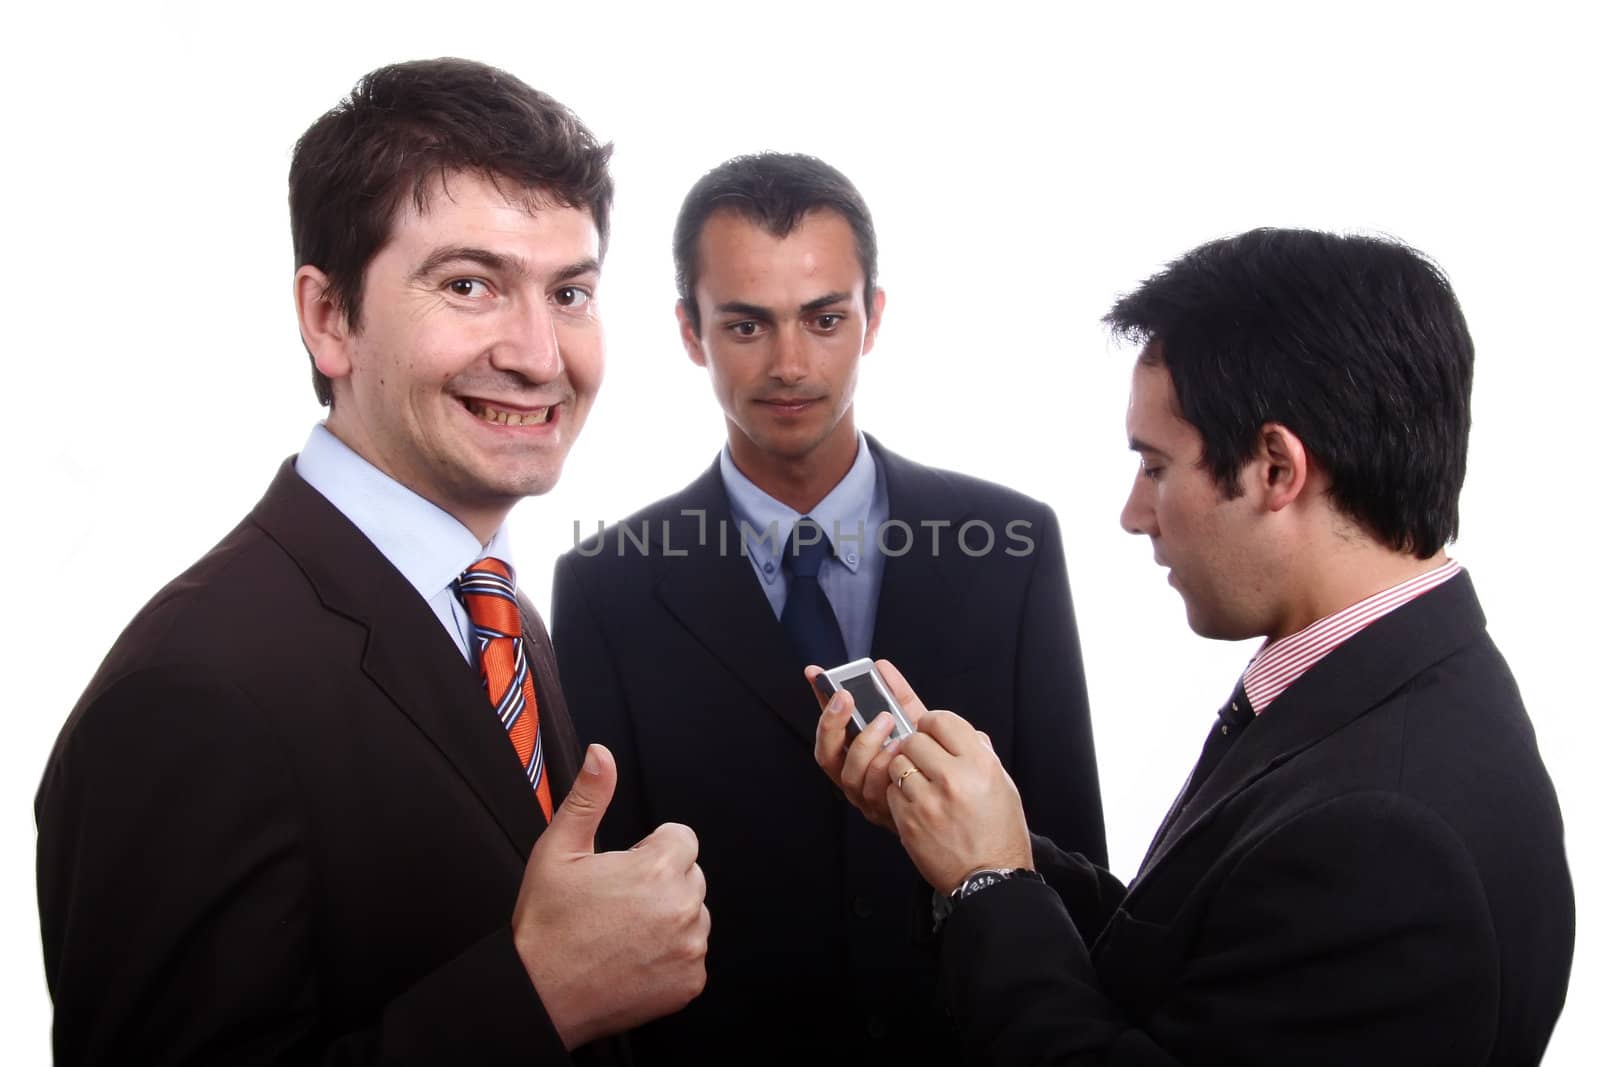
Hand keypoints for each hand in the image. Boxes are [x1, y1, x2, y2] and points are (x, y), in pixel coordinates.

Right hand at [512, 744, 709, 1047]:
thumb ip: (589, 798)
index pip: (682, 839)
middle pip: (689, 876)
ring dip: (668, 918)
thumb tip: (601, 754)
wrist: (538, 997)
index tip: (623, 870)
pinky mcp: (689, 982)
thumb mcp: (558, 851)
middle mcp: (683, 908)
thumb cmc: (545, 924)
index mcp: (657, 869)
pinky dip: (670, 956)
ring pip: (693, 915)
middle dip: (660, 882)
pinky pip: (692, 955)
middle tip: (616, 903)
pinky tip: (632, 958)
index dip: (650, 851)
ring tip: (621, 932)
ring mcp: (690, 948)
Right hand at [808, 659, 927, 831]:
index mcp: (851, 752)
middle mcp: (852, 775)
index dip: (817, 701)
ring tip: (885, 720)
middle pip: (826, 754)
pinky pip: (877, 789)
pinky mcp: (885, 811)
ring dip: (865, 743)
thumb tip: (881, 666)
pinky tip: (900, 749)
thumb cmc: (926, 754)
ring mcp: (866, 796)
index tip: (815, 674)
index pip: (825, 727)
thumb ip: (894, 694)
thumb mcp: (910, 720)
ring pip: (850, 772)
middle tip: (846, 697)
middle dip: (832, 723)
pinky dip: (885, 766)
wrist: (955, 792)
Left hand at [885, 711, 1032, 895]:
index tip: (931, 731)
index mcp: (980, 764)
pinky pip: (891, 791)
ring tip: (920, 783)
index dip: (932, 724)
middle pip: (914, 740)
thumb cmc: (999, 832)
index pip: (942, 719)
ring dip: (904, 769)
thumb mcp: (1003, 785)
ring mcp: (928, 801)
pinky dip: (899, 794)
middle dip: (916, 747)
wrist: (990, 878)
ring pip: (897, 763)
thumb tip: (962, 732)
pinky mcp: (909, 821)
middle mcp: (953, 778)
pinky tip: (916, 803)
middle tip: (925, 760)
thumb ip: (980, 754)